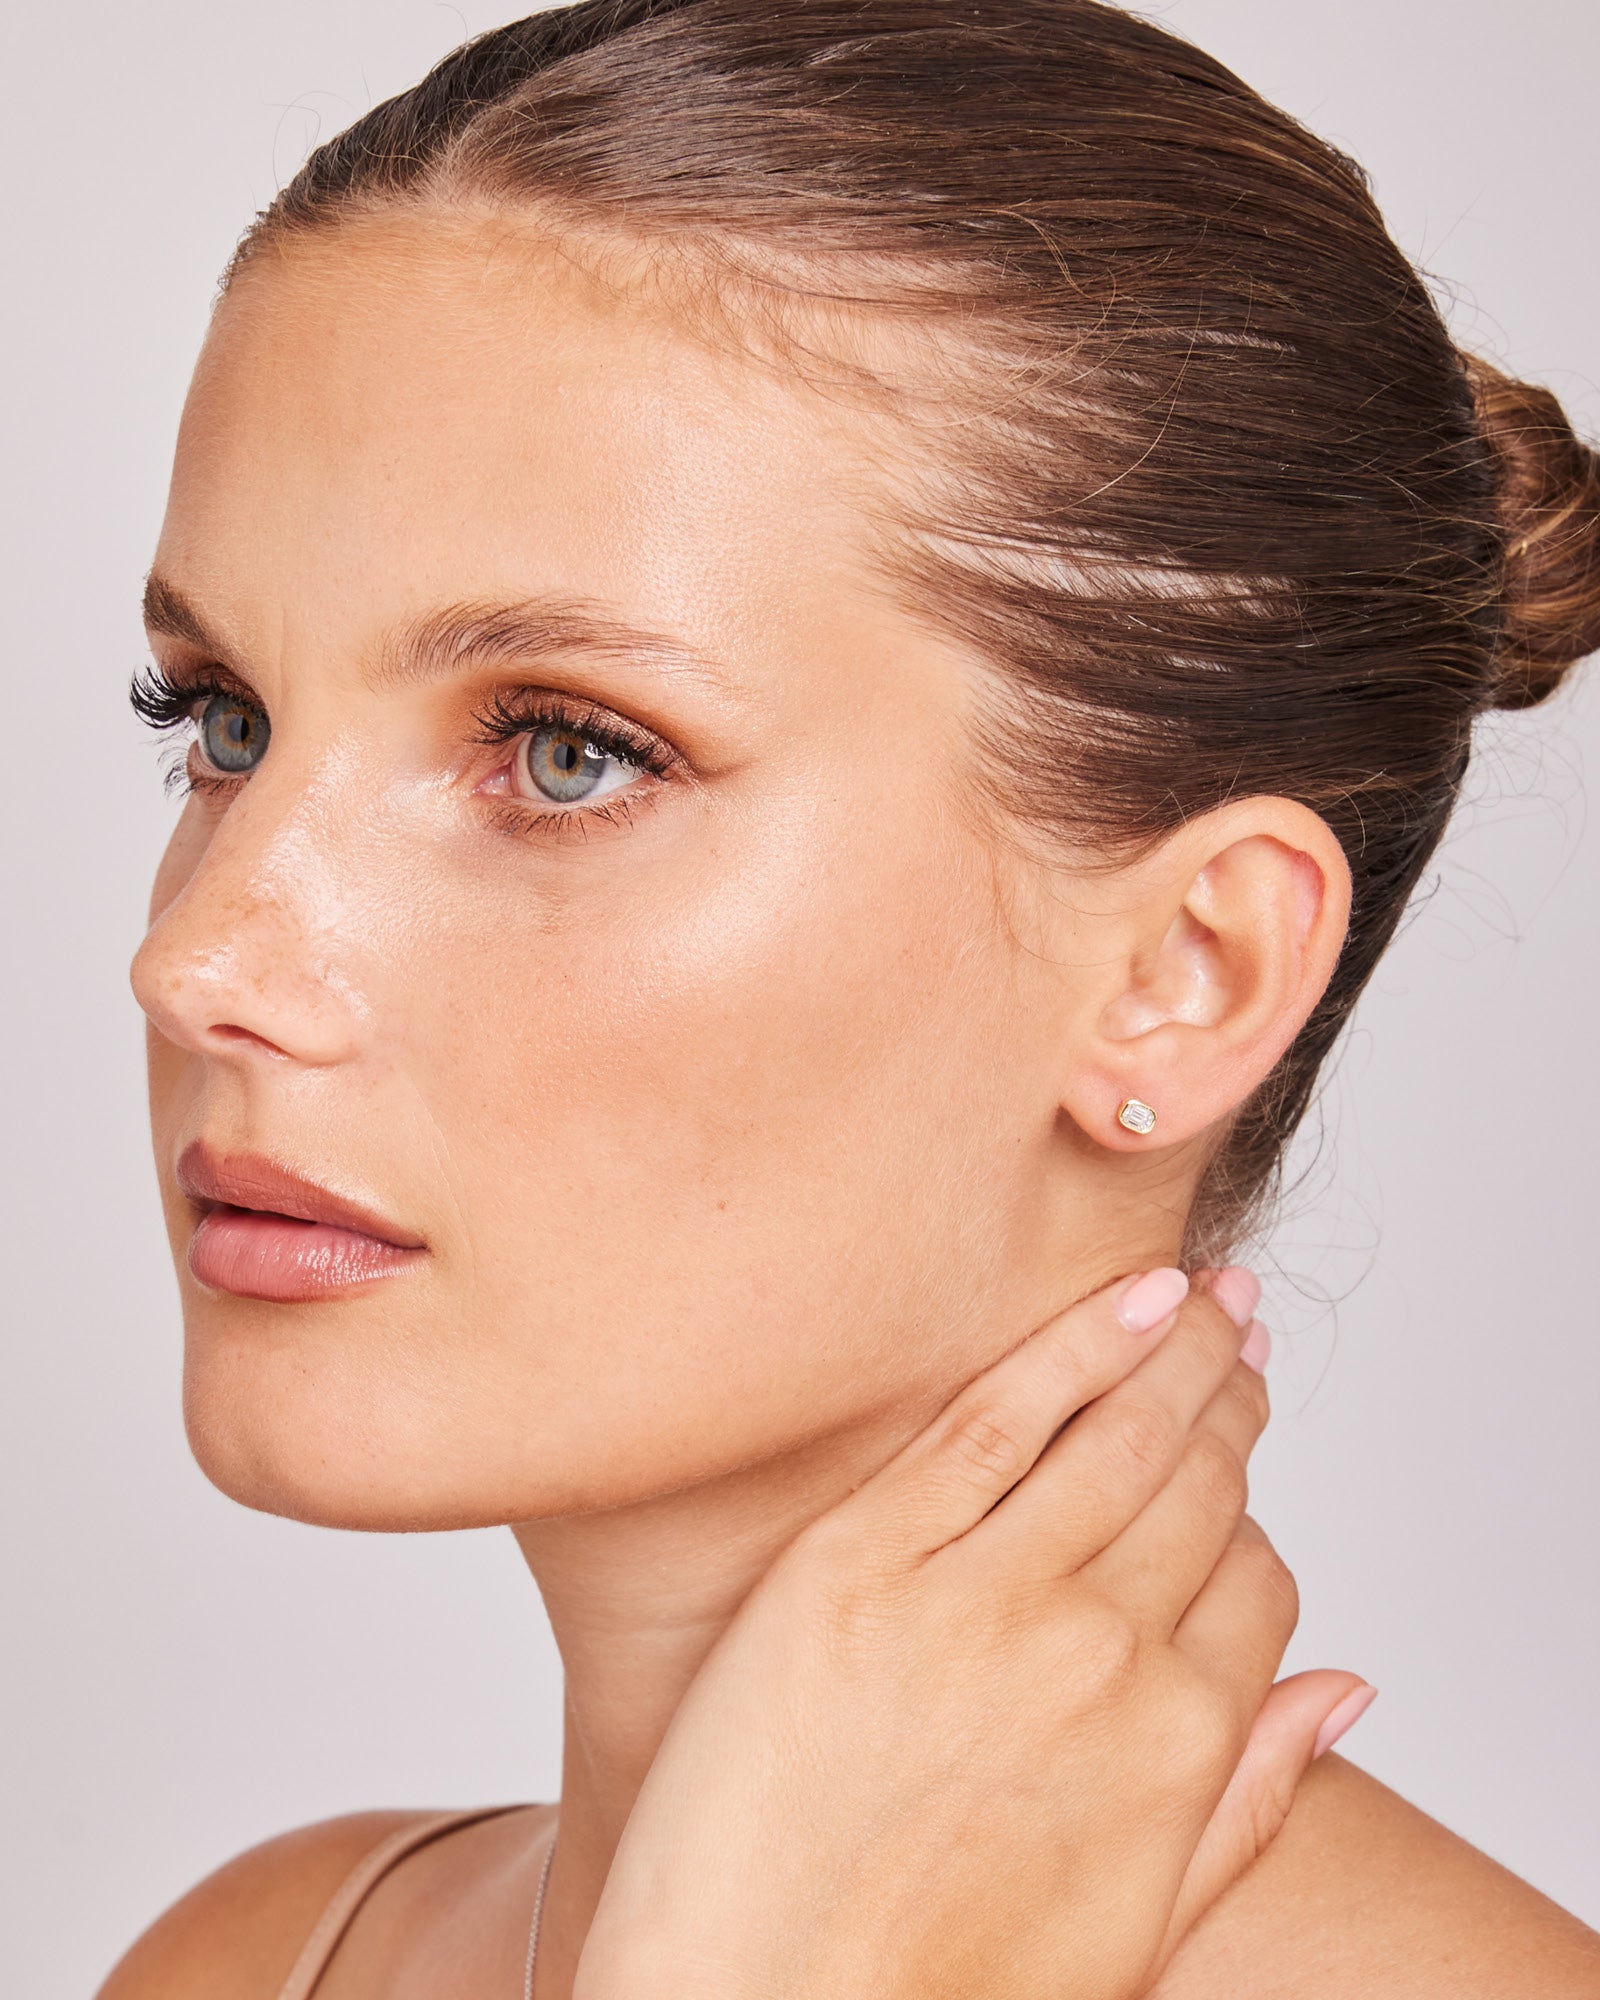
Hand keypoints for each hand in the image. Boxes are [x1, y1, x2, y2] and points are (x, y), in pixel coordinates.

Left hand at [574, 1270, 1368, 1999]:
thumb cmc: (938, 1992)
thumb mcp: (1139, 1930)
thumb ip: (1255, 1798)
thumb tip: (1351, 1691)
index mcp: (1176, 1743)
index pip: (1256, 1576)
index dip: (1254, 1502)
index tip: (1245, 1442)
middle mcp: (1099, 1654)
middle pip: (1197, 1484)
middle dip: (1229, 1397)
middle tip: (1239, 1328)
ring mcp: (979, 1599)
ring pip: (1118, 1434)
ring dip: (1176, 1349)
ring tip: (1198, 1298)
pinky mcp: (861, 1562)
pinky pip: (995, 1417)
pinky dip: (1076, 1346)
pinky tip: (1123, 1298)